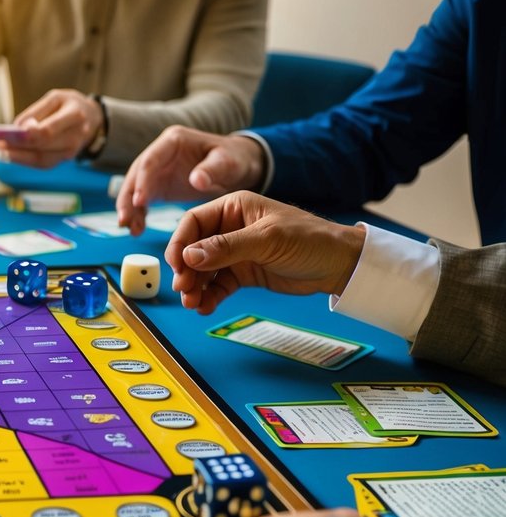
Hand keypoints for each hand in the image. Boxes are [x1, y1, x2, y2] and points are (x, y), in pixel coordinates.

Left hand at [0, 89, 102, 167]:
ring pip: (41, 159)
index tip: (9, 135)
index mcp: (74, 115)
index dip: (28, 136)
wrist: (91, 118)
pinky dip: (25, 160)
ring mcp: (71, 151)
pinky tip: (11, 155)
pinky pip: (43, 163)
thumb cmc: (69, 105)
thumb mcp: (55, 98)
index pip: (49, 131)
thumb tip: (18, 128)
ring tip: (1, 151)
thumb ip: (35, 112)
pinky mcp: (64, 159)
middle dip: (18, 148)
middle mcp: (75, 136)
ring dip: (18, 157)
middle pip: (43, 147)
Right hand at [117, 126, 266, 235]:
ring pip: (135, 189)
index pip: (150, 160)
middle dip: (128, 198)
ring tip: (129, 229)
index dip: (142, 181)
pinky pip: (143, 199)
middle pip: (136, 175)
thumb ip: (212, 170)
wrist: (238, 165)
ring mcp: (158, 169)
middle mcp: (160, 153)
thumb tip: (195, 180)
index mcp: (173, 140)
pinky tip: (136, 229)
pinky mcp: (159, 185)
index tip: (139, 202)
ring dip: (129, 209)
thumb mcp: (228, 162)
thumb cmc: (234, 159)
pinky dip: (138, 214)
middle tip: (124, 220)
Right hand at [164, 192, 364, 313]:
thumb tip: (189, 256)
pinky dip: (209, 297)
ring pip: (203, 270)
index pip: (193, 223)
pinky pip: (218, 285)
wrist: (340, 265)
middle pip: (194, 249)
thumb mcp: (267, 240)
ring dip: (195, 287)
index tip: (177, 266)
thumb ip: (226, 247)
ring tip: (193, 303)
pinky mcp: (243, 273)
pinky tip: (205, 307)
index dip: (180, 244)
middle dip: (186, 271)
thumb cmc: (310, 240)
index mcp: (234, 208)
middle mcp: (230, 228)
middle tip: (183, 290)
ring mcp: (236, 252)